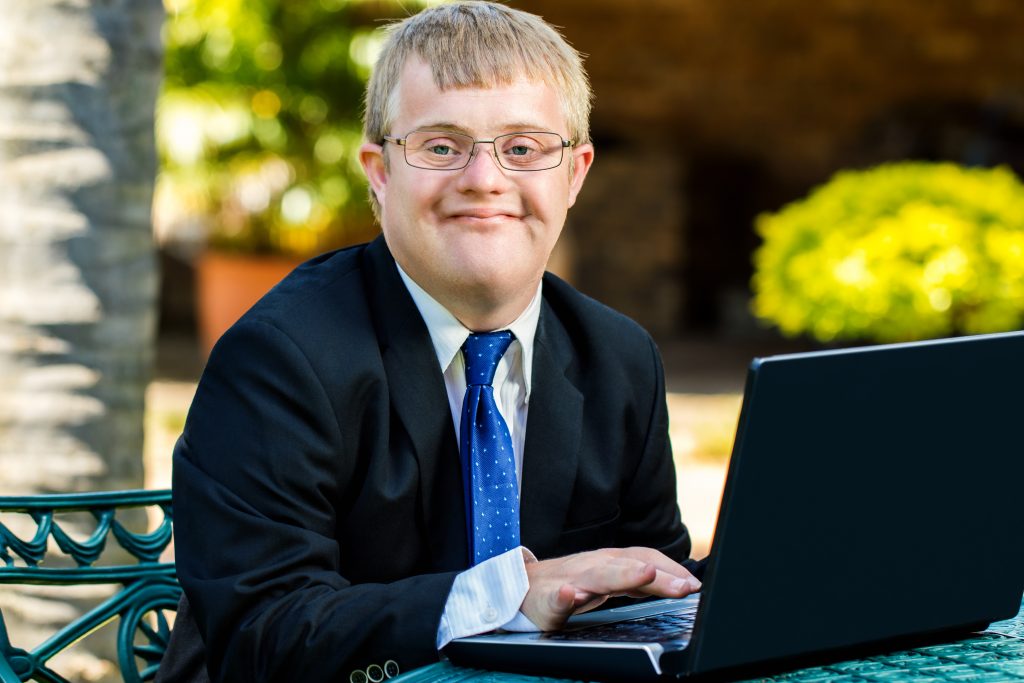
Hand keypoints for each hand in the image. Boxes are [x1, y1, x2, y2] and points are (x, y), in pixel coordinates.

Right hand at [519, 547, 700, 630]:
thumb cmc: (570, 584)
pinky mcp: (546, 599)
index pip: (644, 558)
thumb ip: (638, 582)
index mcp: (609, 563)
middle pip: (627, 566)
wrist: (523, 588)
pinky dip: (563, 596)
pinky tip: (569, 596)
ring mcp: (569, 580)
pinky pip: (554, 597)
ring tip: (644, 574)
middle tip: (682, 586)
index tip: (694, 584)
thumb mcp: (608, 580)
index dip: (671, 570)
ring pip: (596, 576)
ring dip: (620, 574)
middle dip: (656, 574)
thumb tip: (679, 584)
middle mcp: (593, 566)